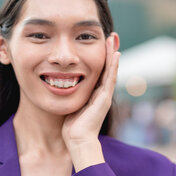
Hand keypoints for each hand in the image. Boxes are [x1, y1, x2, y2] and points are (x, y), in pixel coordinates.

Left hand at [62, 33, 119, 149]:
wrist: (78, 141)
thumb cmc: (72, 127)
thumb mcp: (71, 104)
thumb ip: (70, 94)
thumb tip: (59, 86)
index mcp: (94, 93)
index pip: (99, 70)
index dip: (101, 56)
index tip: (101, 41)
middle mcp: (102, 93)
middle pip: (107, 67)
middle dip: (109, 50)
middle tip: (111, 35)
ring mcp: (105, 95)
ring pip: (110, 70)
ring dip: (113, 53)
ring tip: (113, 38)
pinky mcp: (104, 99)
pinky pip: (109, 79)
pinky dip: (113, 66)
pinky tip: (116, 54)